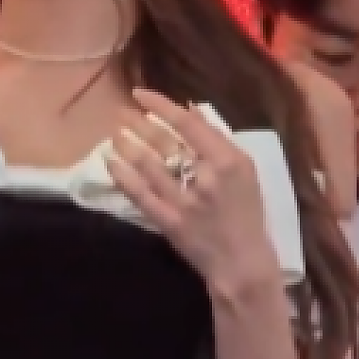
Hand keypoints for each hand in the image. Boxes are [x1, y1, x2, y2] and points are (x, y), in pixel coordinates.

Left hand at [105, 89, 280, 283]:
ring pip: (148, 166)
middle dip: (137, 123)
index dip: (161, 106)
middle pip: (165, 142)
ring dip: (127, 146)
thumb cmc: (247, 212)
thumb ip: (217, 139)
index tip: (140, 94)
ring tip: (114, 135)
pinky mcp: (170, 222)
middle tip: (119, 111)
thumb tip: (189, 108)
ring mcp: (186, 201)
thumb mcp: (244, 171)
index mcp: (228, 161)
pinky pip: (141, 195)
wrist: (243, 263)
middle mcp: (206, 177)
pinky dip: (124, 177)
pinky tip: (111, 163)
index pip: (188, 124)